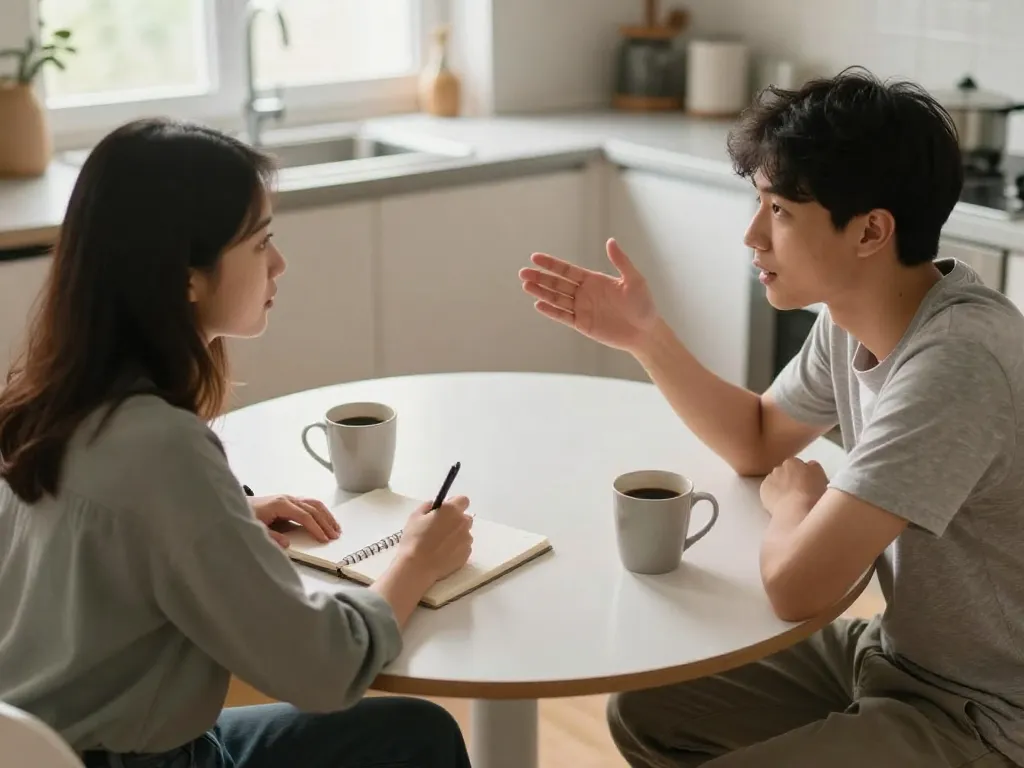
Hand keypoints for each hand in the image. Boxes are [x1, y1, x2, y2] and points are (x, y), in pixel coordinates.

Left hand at [249, 495, 339, 547]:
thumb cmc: (246, 516)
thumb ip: (271, 537)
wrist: (236, 505)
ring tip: (336, 528)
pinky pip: (310, 504)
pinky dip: (321, 512)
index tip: (324, 539)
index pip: (304, 515)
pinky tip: (326, 520)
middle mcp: (288, 499)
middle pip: (313, 508)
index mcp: (281, 504)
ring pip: (314, 504)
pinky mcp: (290, 502)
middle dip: (325, 522)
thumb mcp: (256, 529)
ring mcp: (290, 499)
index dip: (315, 527)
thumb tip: (287, 544)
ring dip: (326, 516)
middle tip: (335, 536)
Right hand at [395, 496, 472, 581]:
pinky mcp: (467, 554)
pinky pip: (464, 547)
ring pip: (464, 533)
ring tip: (441, 545)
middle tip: (441, 529)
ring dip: (456, 536)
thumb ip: (428, 506)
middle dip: (456, 521)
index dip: (455, 505)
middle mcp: (463, 523)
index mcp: (451, 510)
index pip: (463, 500)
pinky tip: (443, 554)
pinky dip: (457, 549)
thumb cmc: (414, 539)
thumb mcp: (415, 516)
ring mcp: (467, 540)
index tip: (446, 512)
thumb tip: (435, 506)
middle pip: (465, 518)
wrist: (418, 566)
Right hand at [519, 238, 659, 352]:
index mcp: (594, 280)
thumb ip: (621, 261)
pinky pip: (563, 316)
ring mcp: (582, 309)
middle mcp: (584, 293)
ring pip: (557, 299)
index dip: (551, 264)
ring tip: (525, 286)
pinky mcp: (583, 324)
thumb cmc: (643, 305)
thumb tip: (610, 241)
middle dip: (540, 278)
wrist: (646, 332)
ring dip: (541, 292)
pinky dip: (551, 311)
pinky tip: (539, 304)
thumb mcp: (634, 280)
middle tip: (523, 273)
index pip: (567, 270)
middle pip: (557, 284)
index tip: (535, 257)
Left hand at [759, 459, 828, 515]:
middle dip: (791, 480)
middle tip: (798, 493)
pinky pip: (768, 489)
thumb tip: (809, 466)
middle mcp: (780, 467)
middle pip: (786, 472)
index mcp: (795, 462)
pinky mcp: (763, 489)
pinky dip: (772, 494)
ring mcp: (770, 477)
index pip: (799, 465)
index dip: (803, 476)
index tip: (807, 485)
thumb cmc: (812, 495)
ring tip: (788, 500)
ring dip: (781, 487)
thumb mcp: (821, 477)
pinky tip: (779, 503)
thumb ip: (814, 468)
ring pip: (776, 480)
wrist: (796, 510)